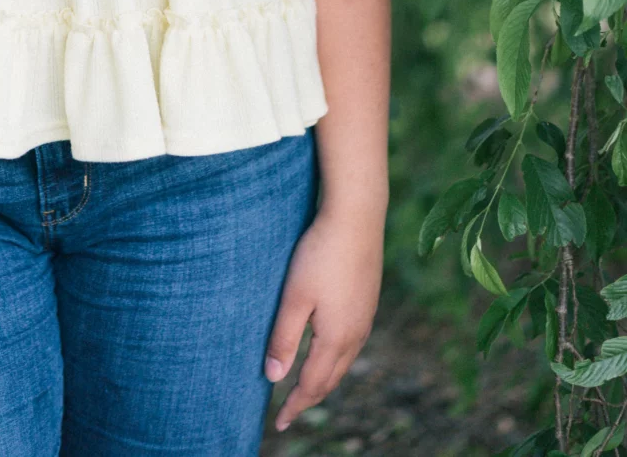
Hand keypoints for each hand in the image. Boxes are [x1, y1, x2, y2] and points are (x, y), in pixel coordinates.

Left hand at [263, 205, 384, 432]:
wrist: (356, 217)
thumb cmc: (320, 254)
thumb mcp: (295, 297)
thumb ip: (284, 338)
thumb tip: (273, 378)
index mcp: (337, 338)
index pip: (312, 385)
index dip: (294, 406)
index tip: (279, 424)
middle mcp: (356, 334)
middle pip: (330, 379)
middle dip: (309, 398)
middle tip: (289, 413)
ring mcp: (365, 318)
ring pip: (343, 363)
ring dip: (323, 379)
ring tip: (305, 387)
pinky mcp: (367, 302)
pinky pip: (351, 345)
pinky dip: (335, 359)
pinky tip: (327, 351)